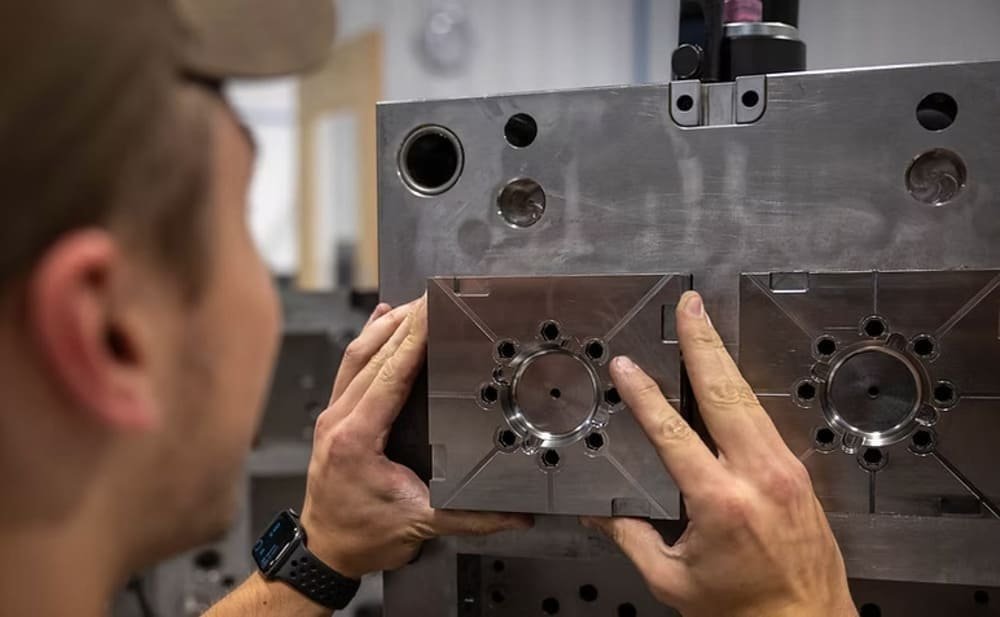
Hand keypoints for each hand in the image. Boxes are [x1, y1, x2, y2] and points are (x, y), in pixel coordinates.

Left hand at [301, 296, 531, 579]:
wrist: (324, 552)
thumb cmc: (361, 538)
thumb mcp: (421, 525)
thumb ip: (472, 517)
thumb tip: (516, 514)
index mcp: (358, 439)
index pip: (391, 376)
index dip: (413, 341)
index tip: (430, 313)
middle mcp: (339, 421)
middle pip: (373, 357)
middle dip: (404, 324)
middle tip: (431, 299)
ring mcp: (331, 417)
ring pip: (356, 357)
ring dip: (384, 327)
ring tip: (412, 304)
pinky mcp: (332, 419)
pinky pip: (348, 368)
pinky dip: (367, 341)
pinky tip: (380, 322)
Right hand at [582, 292, 855, 616]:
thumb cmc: (743, 610)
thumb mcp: (671, 579)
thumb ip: (630, 539)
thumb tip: (596, 514)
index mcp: (720, 502)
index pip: (674, 434)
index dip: (646, 397)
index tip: (628, 369)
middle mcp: (757, 477)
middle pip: (725, 394)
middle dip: (703, 345)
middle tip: (691, 308)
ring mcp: (784, 470)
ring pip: (749, 399)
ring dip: (724, 358)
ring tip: (706, 325)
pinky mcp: (797, 474)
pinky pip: (764, 419)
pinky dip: (742, 389)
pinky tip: (729, 374)